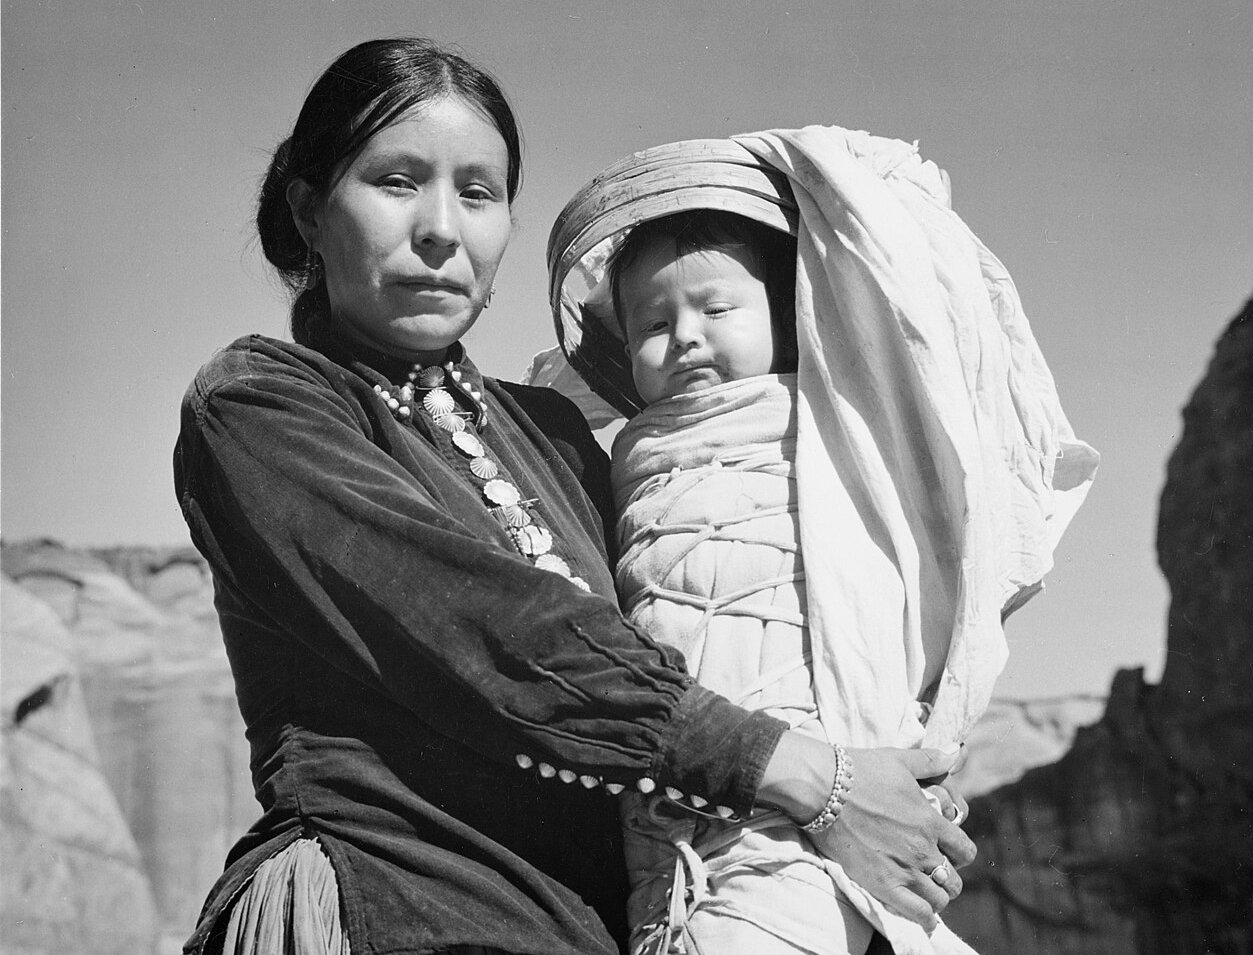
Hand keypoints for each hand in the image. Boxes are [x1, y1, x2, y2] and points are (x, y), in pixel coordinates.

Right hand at [806, 748, 976, 927]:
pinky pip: (916, 913)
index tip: (948, 852)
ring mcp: (904, 869)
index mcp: (930, 821)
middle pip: (953, 879)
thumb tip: (954, 752)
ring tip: (923, 892)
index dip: (959, 853)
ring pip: (939, 899)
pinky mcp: (882, 884)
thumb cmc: (860, 771)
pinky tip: (921, 915)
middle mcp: (923, 848)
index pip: (965, 850)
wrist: (824, 788)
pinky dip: (924, 917)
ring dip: (935, 897)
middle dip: (948, 878)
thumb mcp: (899, 760)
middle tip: (933, 873)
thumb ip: (931, 761)